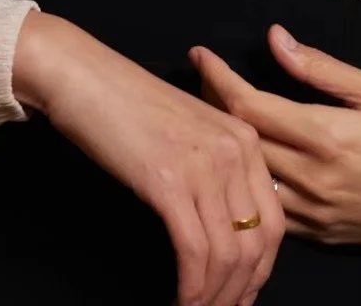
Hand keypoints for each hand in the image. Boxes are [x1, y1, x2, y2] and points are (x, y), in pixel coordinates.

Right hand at [13, 11, 284, 305]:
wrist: (87, 77)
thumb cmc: (130, 105)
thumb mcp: (191, 131)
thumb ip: (218, 169)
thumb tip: (226, 228)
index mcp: (245, 137)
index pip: (273, 221)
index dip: (261, 270)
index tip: (242, 294)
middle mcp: (235, 150)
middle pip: (257, 243)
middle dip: (241, 290)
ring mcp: (204, 165)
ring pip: (228, 255)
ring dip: (215, 296)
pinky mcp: (170, 181)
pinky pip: (194, 252)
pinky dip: (192, 288)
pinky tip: (180, 300)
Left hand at [190, 24, 360, 253]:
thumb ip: (323, 69)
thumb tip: (276, 39)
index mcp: (328, 138)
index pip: (249, 107)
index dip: (217, 78)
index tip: (200, 54)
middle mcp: (316, 181)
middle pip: (240, 143)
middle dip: (212, 107)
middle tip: (200, 79)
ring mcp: (319, 215)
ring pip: (250, 182)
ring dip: (227, 148)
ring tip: (213, 116)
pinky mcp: (327, 237)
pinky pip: (274, 211)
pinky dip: (253, 184)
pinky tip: (247, 162)